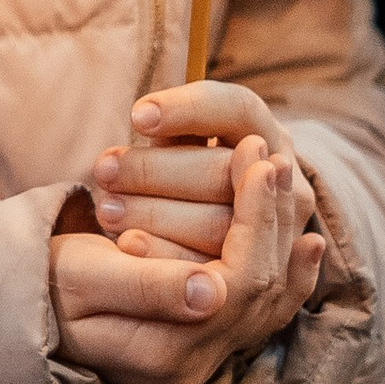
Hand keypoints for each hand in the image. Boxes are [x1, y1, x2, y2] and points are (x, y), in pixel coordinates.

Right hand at [54, 83, 324, 383]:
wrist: (23, 306)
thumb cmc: (44, 282)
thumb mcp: (83, 277)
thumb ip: (147, 287)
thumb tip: (213, 292)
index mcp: (166, 353)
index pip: (239, 281)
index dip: (254, 216)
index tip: (252, 154)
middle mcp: (196, 365)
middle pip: (263, 286)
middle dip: (270, 214)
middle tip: (270, 151)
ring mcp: (205, 357)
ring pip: (270, 294)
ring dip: (280, 231)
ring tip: (281, 174)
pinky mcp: (207, 341)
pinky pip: (264, 309)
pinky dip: (289, 272)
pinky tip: (307, 243)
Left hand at [87, 81, 311, 259]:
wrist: (227, 236)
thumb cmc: (188, 174)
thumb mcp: (187, 146)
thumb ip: (175, 132)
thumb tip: (144, 117)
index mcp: (264, 133)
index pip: (237, 108)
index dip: (188, 110)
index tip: (137, 117)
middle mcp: (281, 180)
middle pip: (220, 170)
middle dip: (155, 171)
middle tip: (103, 170)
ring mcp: (277, 231)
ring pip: (216, 223)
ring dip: (154, 215)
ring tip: (106, 209)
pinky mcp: (254, 275)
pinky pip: (208, 268)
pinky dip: (164, 255)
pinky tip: (128, 244)